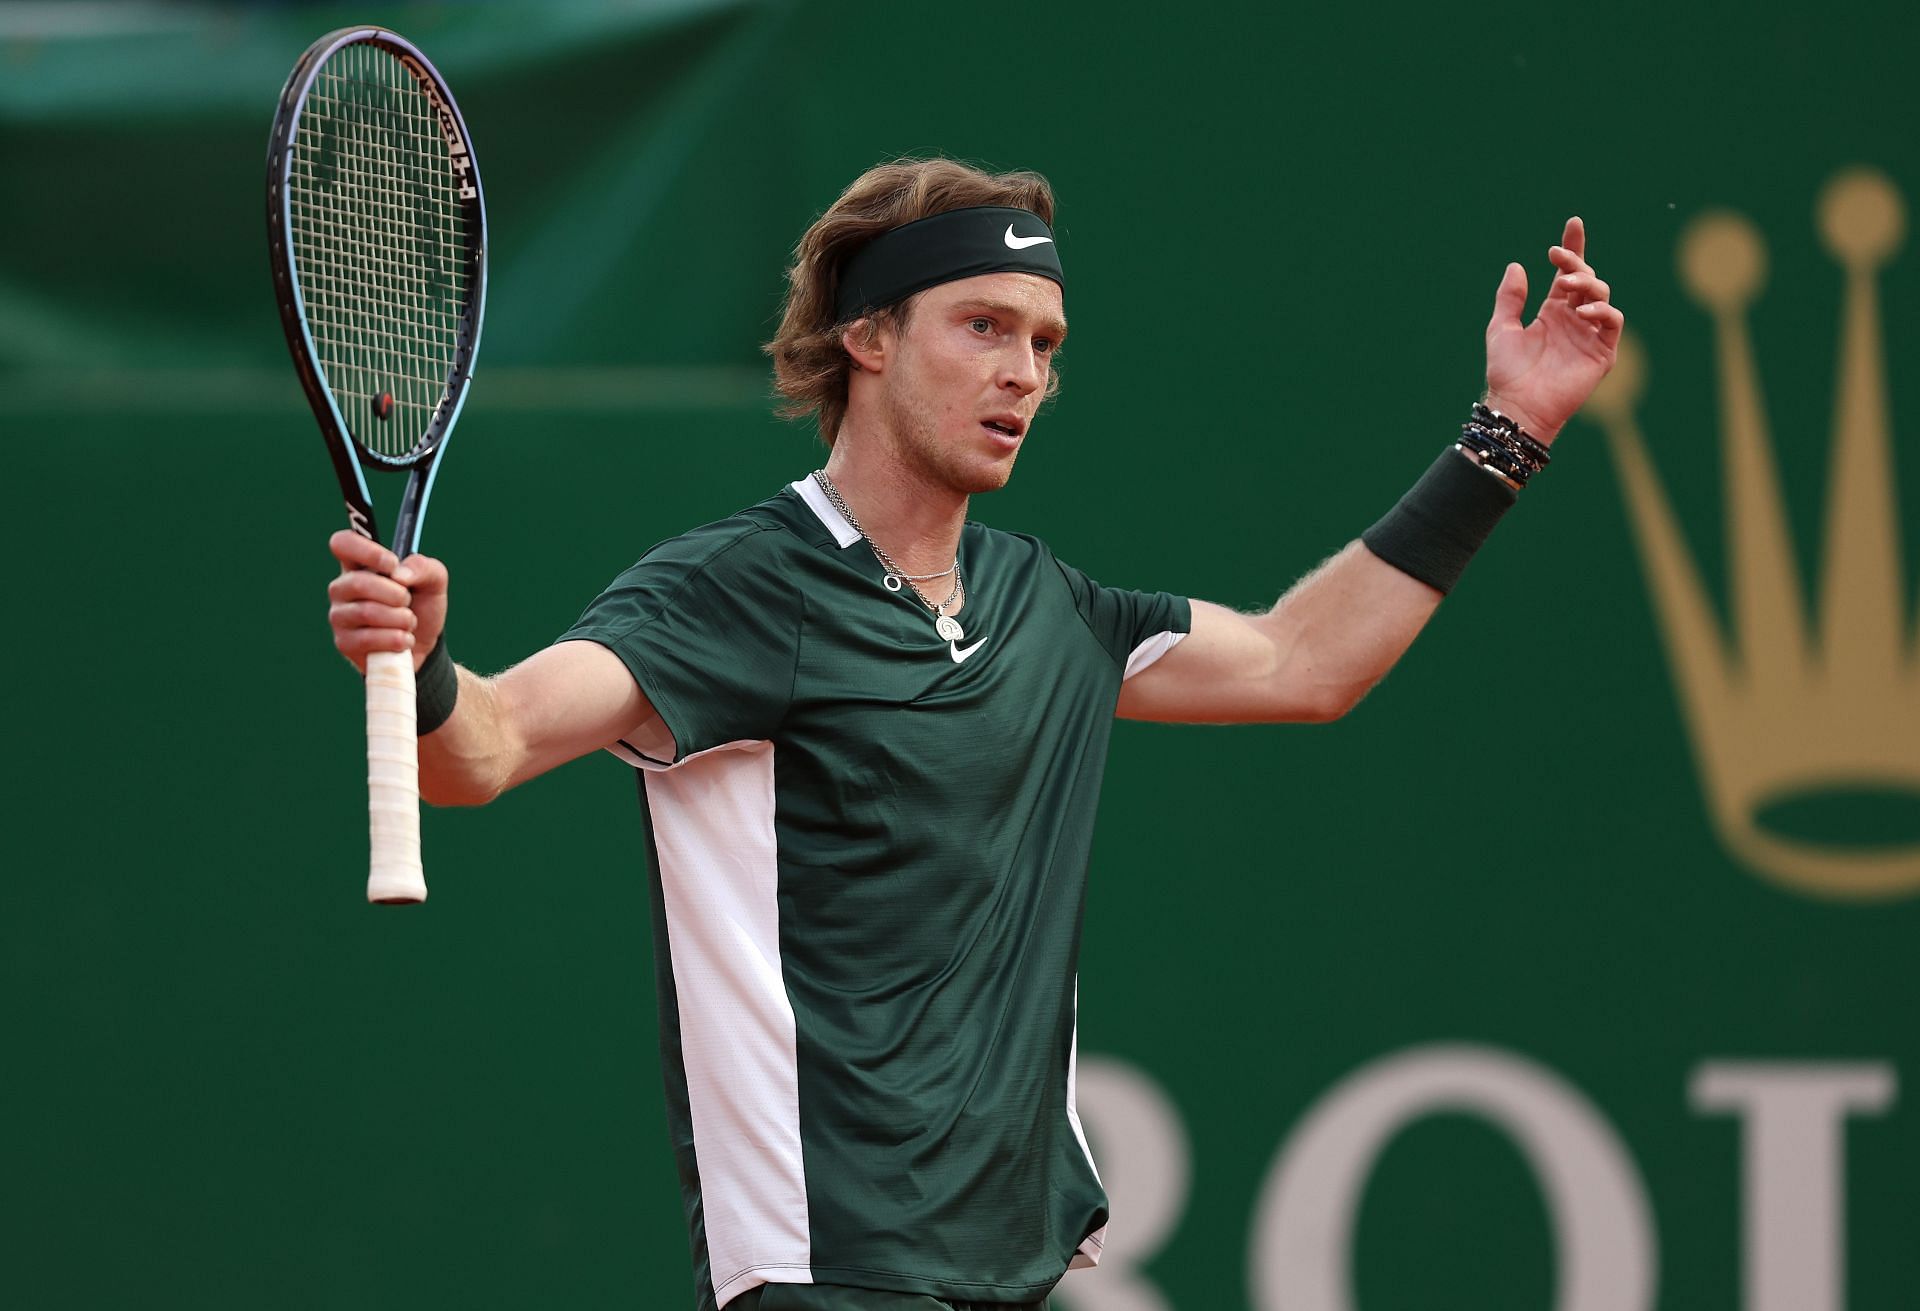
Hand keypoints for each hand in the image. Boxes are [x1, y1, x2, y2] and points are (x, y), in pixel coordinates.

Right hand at [326, 530, 449, 673]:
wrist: (424, 646)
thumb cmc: (421, 607)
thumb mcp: (434, 582)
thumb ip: (423, 567)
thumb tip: (399, 575)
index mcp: (359, 565)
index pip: (343, 543)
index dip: (367, 551)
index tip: (392, 564)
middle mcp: (343, 588)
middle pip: (358, 583)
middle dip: (396, 595)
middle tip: (408, 601)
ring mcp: (340, 616)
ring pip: (367, 612)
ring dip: (401, 619)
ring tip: (409, 622)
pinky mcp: (344, 643)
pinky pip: (369, 640)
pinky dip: (396, 640)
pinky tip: (403, 640)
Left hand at [1483, 216, 1623, 444]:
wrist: (1517, 405)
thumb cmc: (1507, 373)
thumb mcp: (1501, 328)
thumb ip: (1510, 298)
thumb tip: (1516, 265)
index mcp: (1552, 312)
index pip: (1567, 273)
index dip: (1573, 248)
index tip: (1573, 223)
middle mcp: (1573, 319)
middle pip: (1586, 279)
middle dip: (1575, 263)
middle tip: (1556, 259)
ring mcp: (1589, 334)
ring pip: (1602, 295)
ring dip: (1587, 283)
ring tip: (1565, 285)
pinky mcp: (1602, 353)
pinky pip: (1613, 321)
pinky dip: (1602, 310)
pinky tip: (1581, 311)